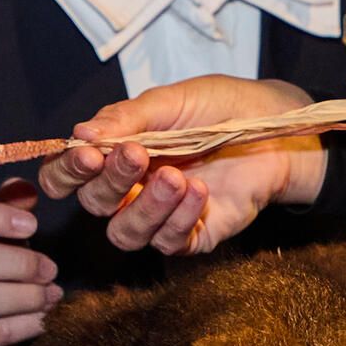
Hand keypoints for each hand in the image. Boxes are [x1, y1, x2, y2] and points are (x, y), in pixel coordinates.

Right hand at [38, 76, 323, 255]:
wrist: (278, 126)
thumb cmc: (222, 108)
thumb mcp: (173, 102)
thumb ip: (127, 118)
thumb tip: (80, 134)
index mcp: (115, 155)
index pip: (67, 176)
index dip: (66, 172)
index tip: (86, 153)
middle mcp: (130, 191)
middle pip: (95, 204)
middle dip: (111, 181)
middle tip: (137, 154)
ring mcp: (161, 216)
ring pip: (126, 234)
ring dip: (145, 208)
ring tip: (176, 176)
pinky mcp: (194, 236)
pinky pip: (171, 243)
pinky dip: (181, 220)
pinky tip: (200, 190)